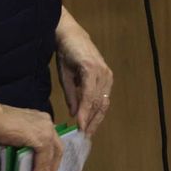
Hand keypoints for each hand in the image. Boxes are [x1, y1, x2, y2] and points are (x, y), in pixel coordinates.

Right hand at [0, 104, 63, 170]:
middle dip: (52, 169)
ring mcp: (46, 130)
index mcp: (42, 121)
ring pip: (52, 158)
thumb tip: (26, 162)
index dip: (50, 160)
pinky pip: (43, 161)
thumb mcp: (16, 136)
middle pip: (57, 151)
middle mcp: (48, 124)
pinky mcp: (41, 139)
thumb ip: (25, 146)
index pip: (52, 143)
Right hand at [55, 12, 112, 136]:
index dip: (94, 120)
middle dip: (93, 123)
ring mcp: (101, 73)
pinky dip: (84, 107)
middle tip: (84, 137)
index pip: (101, 105)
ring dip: (89, 118)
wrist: (64, 34)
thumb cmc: (68, 54)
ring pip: (96, 102)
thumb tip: (75, 114)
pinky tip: (79, 117)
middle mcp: (106, 77)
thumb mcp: (69, 79)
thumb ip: (74, 96)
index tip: (87, 133)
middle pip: (101, 106)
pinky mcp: (93, 69)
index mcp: (103, 80)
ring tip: (82, 131)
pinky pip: (89, 93)